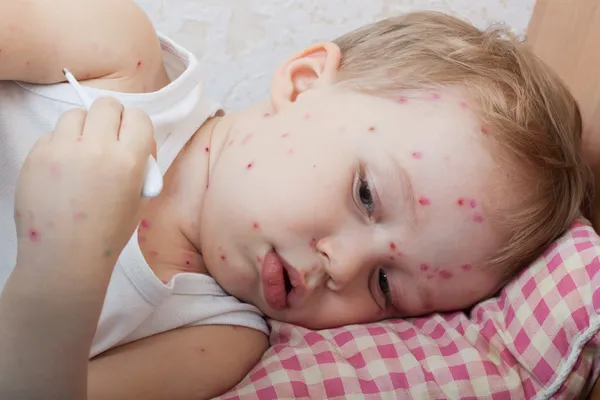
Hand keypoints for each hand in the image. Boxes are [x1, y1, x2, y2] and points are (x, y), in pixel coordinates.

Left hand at [14, 97, 154, 265]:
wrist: (65, 257)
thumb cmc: (107, 233)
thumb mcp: (141, 200)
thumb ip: (142, 164)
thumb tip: (134, 139)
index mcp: (129, 161)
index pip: (138, 116)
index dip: (136, 125)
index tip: (130, 136)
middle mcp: (97, 148)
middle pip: (107, 104)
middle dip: (110, 118)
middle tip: (107, 138)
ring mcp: (63, 150)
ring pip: (76, 114)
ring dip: (83, 128)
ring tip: (82, 154)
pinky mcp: (37, 155)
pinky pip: (52, 134)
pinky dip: (60, 145)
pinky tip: (63, 171)